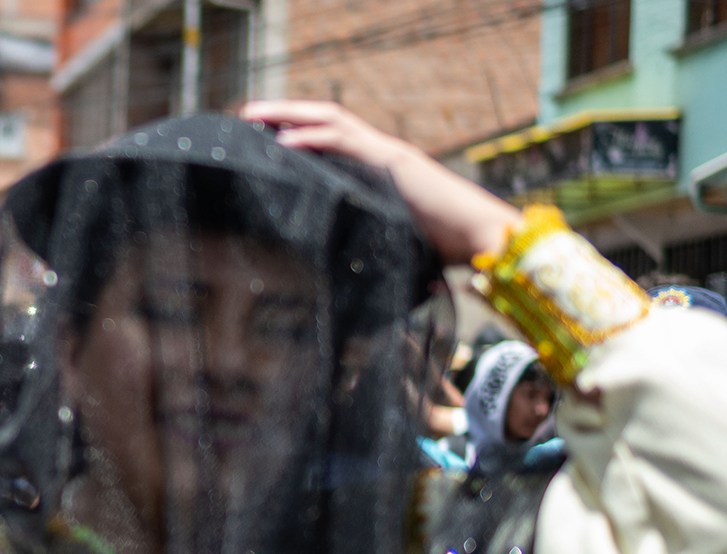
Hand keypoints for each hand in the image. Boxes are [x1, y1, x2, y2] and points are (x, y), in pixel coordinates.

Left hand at [240, 100, 519, 264]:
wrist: (479, 239)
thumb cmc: (437, 247)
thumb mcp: (385, 238)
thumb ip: (360, 239)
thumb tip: (331, 267)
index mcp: (376, 169)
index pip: (332, 138)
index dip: (298, 131)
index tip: (263, 136)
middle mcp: (380, 153)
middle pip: (326, 119)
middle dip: (285, 113)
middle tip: (247, 116)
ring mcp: (386, 154)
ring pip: (331, 120)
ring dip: (290, 114)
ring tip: (255, 116)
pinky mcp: (392, 162)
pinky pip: (346, 141)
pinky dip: (313, 138)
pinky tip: (284, 140)